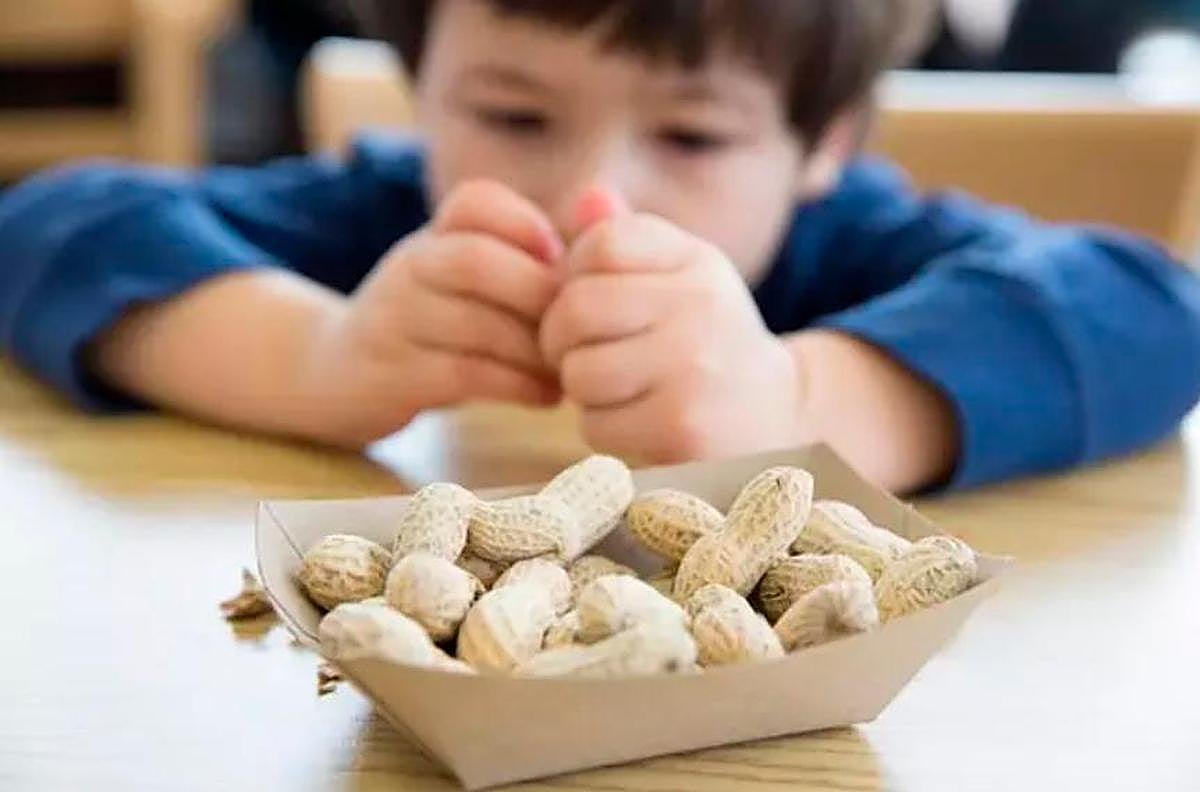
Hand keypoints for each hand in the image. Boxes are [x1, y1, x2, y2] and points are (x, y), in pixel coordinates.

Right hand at [306, 180, 564, 444]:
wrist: (337, 373)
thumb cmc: (431, 324)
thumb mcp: (462, 277)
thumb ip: (526, 257)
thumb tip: (607, 227)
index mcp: (433, 236)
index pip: (474, 201)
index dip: (526, 225)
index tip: (560, 262)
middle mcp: (410, 269)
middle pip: (474, 261)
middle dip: (538, 295)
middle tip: (580, 328)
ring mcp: (395, 321)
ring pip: (474, 324)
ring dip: (536, 350)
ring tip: (571, 369)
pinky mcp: (393, 375)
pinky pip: (464, 373)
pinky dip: (517, 385)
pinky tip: (546, 396)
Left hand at [540, 192, 805, 461]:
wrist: (779, 415)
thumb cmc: (708, 340)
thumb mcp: (682, 275)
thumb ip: (628, 238)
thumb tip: (586, 198)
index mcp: (696, 260)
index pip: (602, 243)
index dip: (574, 274)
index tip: (590, 301)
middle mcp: (700, 306)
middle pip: (577, 308)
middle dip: (561, 338)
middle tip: (579, 352)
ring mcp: (693, 369)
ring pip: (579, 372)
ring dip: (582, 388)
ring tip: (615, 387)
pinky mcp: (682, 427)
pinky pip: (596, 424)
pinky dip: (604, 429)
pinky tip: (636, 421)